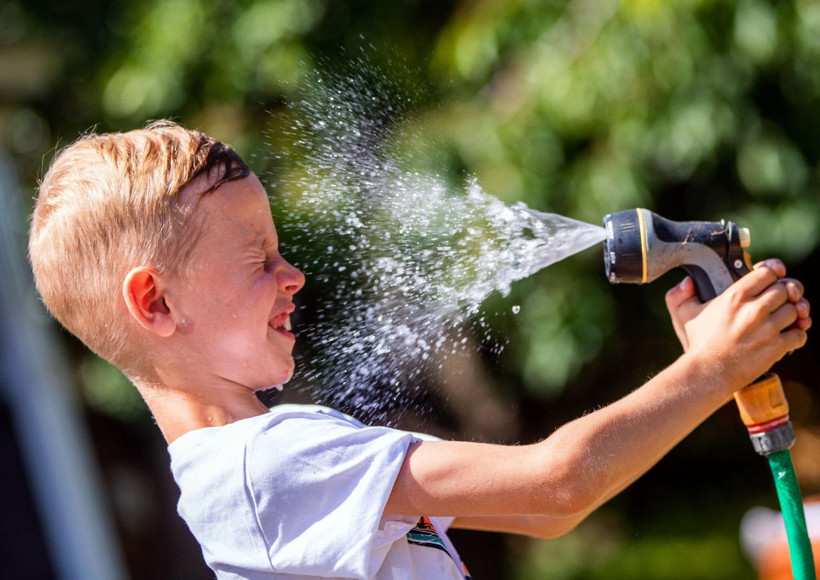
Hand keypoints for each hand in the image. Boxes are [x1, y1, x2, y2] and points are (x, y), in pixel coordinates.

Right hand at [664, 259, 810, 388]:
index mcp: (735, 297)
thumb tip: (689, 281)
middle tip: (778, 303)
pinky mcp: (776, 347)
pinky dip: (796, 335)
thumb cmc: (698, 343)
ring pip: (796, 310)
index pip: (767, 272)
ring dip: (792, 314)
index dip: (772, 274)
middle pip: (786, 289)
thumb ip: (681, 294)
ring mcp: (767, 329)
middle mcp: (754, 309)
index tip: (771, 280)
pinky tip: (786, 337)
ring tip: (782, 320)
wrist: (708, 373)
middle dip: (784, 295)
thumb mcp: (685, 314)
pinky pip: (799, 334)